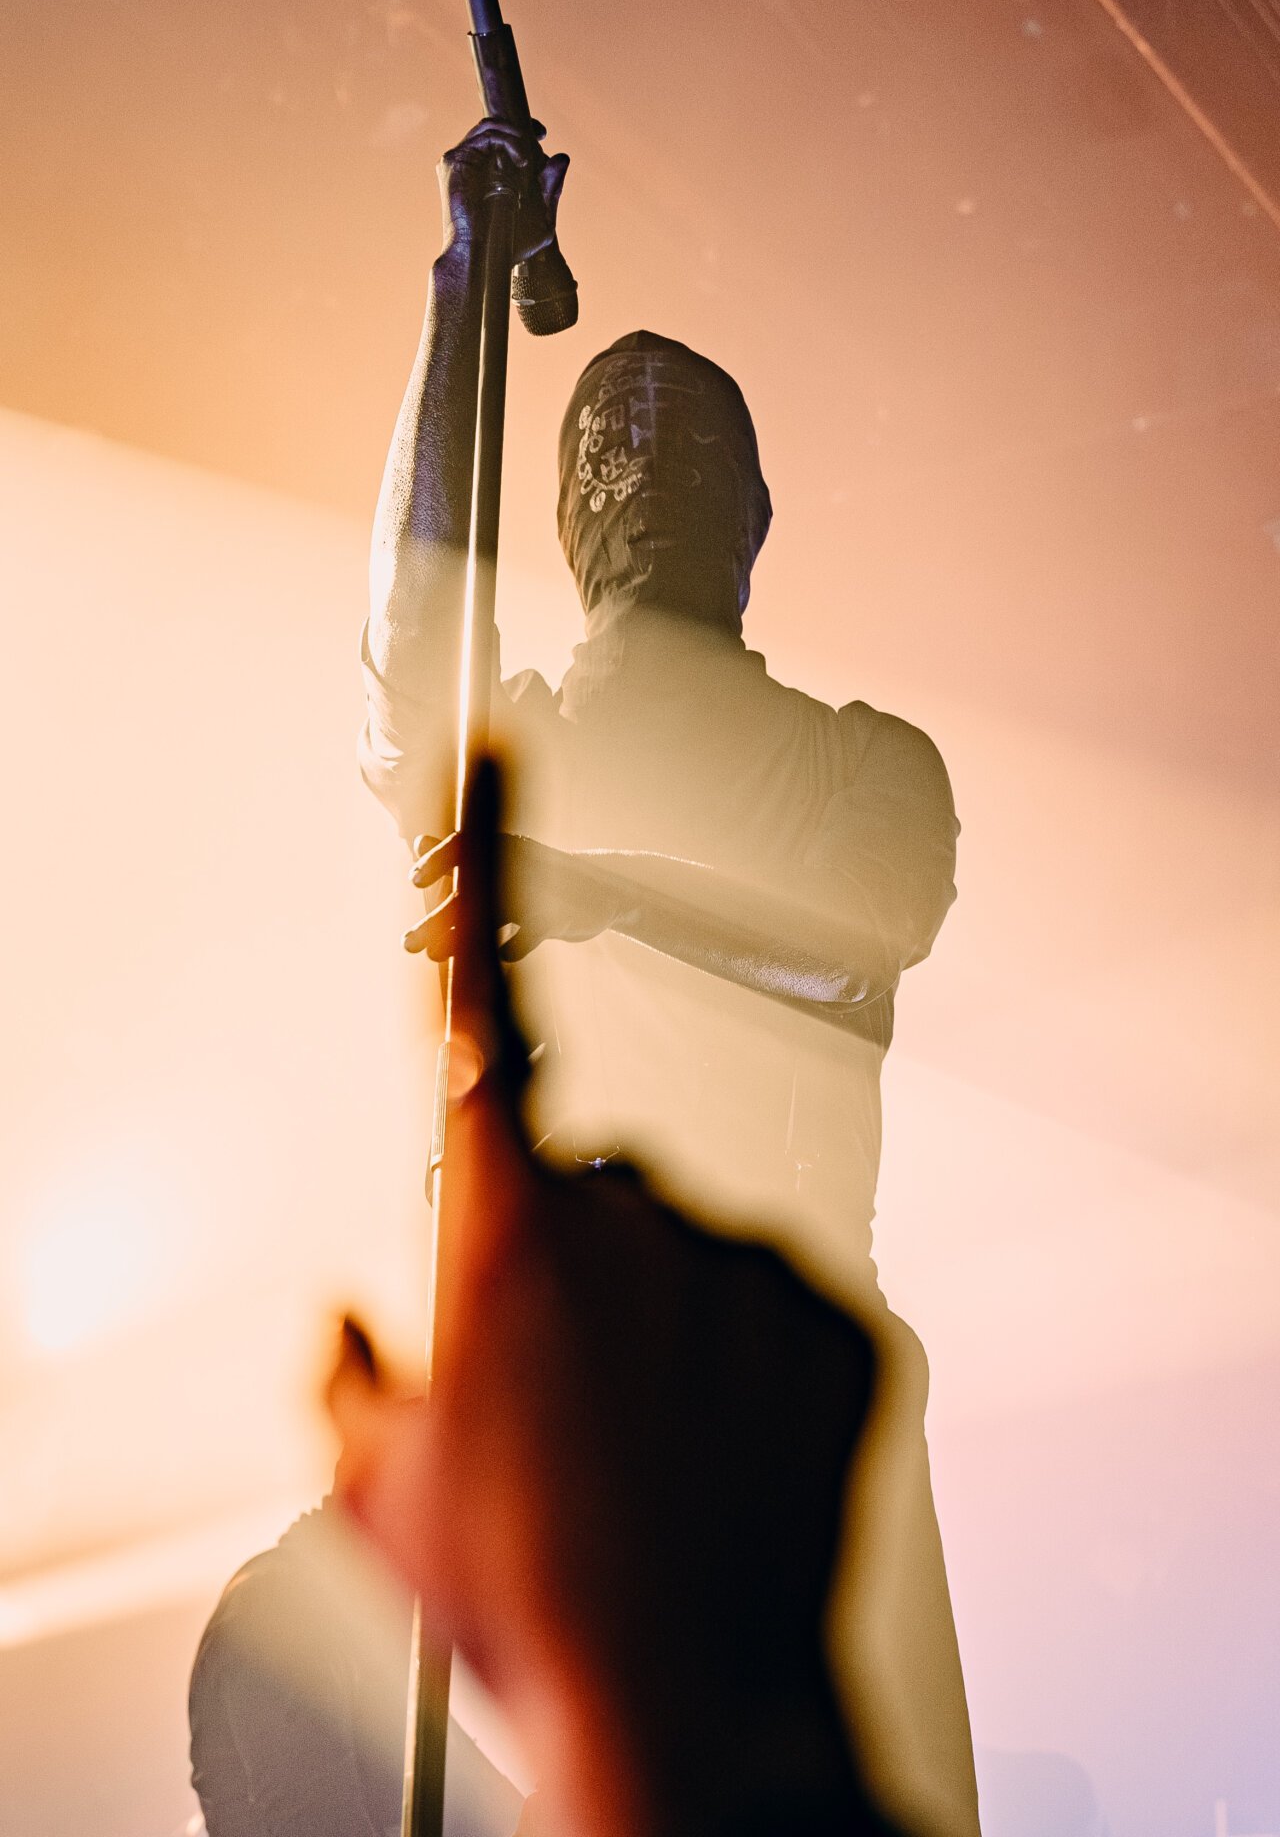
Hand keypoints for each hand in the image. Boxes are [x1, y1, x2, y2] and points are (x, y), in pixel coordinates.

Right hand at [330, 758, 887, 1836]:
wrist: (684, 1703)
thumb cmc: (535, 1592)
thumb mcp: (383, 1488)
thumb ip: (351, 1378)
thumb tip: (347, 1334)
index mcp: (509, 1221)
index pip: (481, 999)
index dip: (483, 856)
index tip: (491, 748)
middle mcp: (636, 1212)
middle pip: (589, 1186)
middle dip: (570, 1265)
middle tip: (565, 1399)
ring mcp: (750, 1260)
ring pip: (687, 1251)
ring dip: (660, 1325)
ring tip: (644, 1449)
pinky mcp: (844, 1319)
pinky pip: (776, 1306)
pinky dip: (747, 1363)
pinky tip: (718, 1453)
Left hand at [403, 829, 616, 959]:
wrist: (603, 890)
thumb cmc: (542, 877)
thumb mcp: (506, 860)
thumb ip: (462, 855)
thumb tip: (420, 840)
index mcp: (502, 848)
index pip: (463, 849)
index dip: (437, 862)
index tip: (414, 881)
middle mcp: (517, 866)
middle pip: (468, 894)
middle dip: (434, 920)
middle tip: (407, 944)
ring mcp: (537, 893)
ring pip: (490, 917)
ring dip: (458, 939)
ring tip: (432, 955)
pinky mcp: (556, 920)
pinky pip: (526, 936)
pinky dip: (510, 947)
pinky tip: (498, 956)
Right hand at [438, 118, 568, 262]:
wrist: (485, 257)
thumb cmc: (511, 246)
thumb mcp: (541, 217)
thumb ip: (551, 188)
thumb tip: (562, 157)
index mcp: (487, 173)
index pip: (502, 136)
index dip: (523, 129)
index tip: (541, 134)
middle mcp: (473, 164)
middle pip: (495, 126)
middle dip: (521, 128)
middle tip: (539, 138)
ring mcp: (463, 160)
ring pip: (490, 126)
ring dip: (515, 134)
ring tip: (528, 158)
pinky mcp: (456, 161)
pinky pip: (485, 136)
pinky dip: (507, 140)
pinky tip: (521, 161)